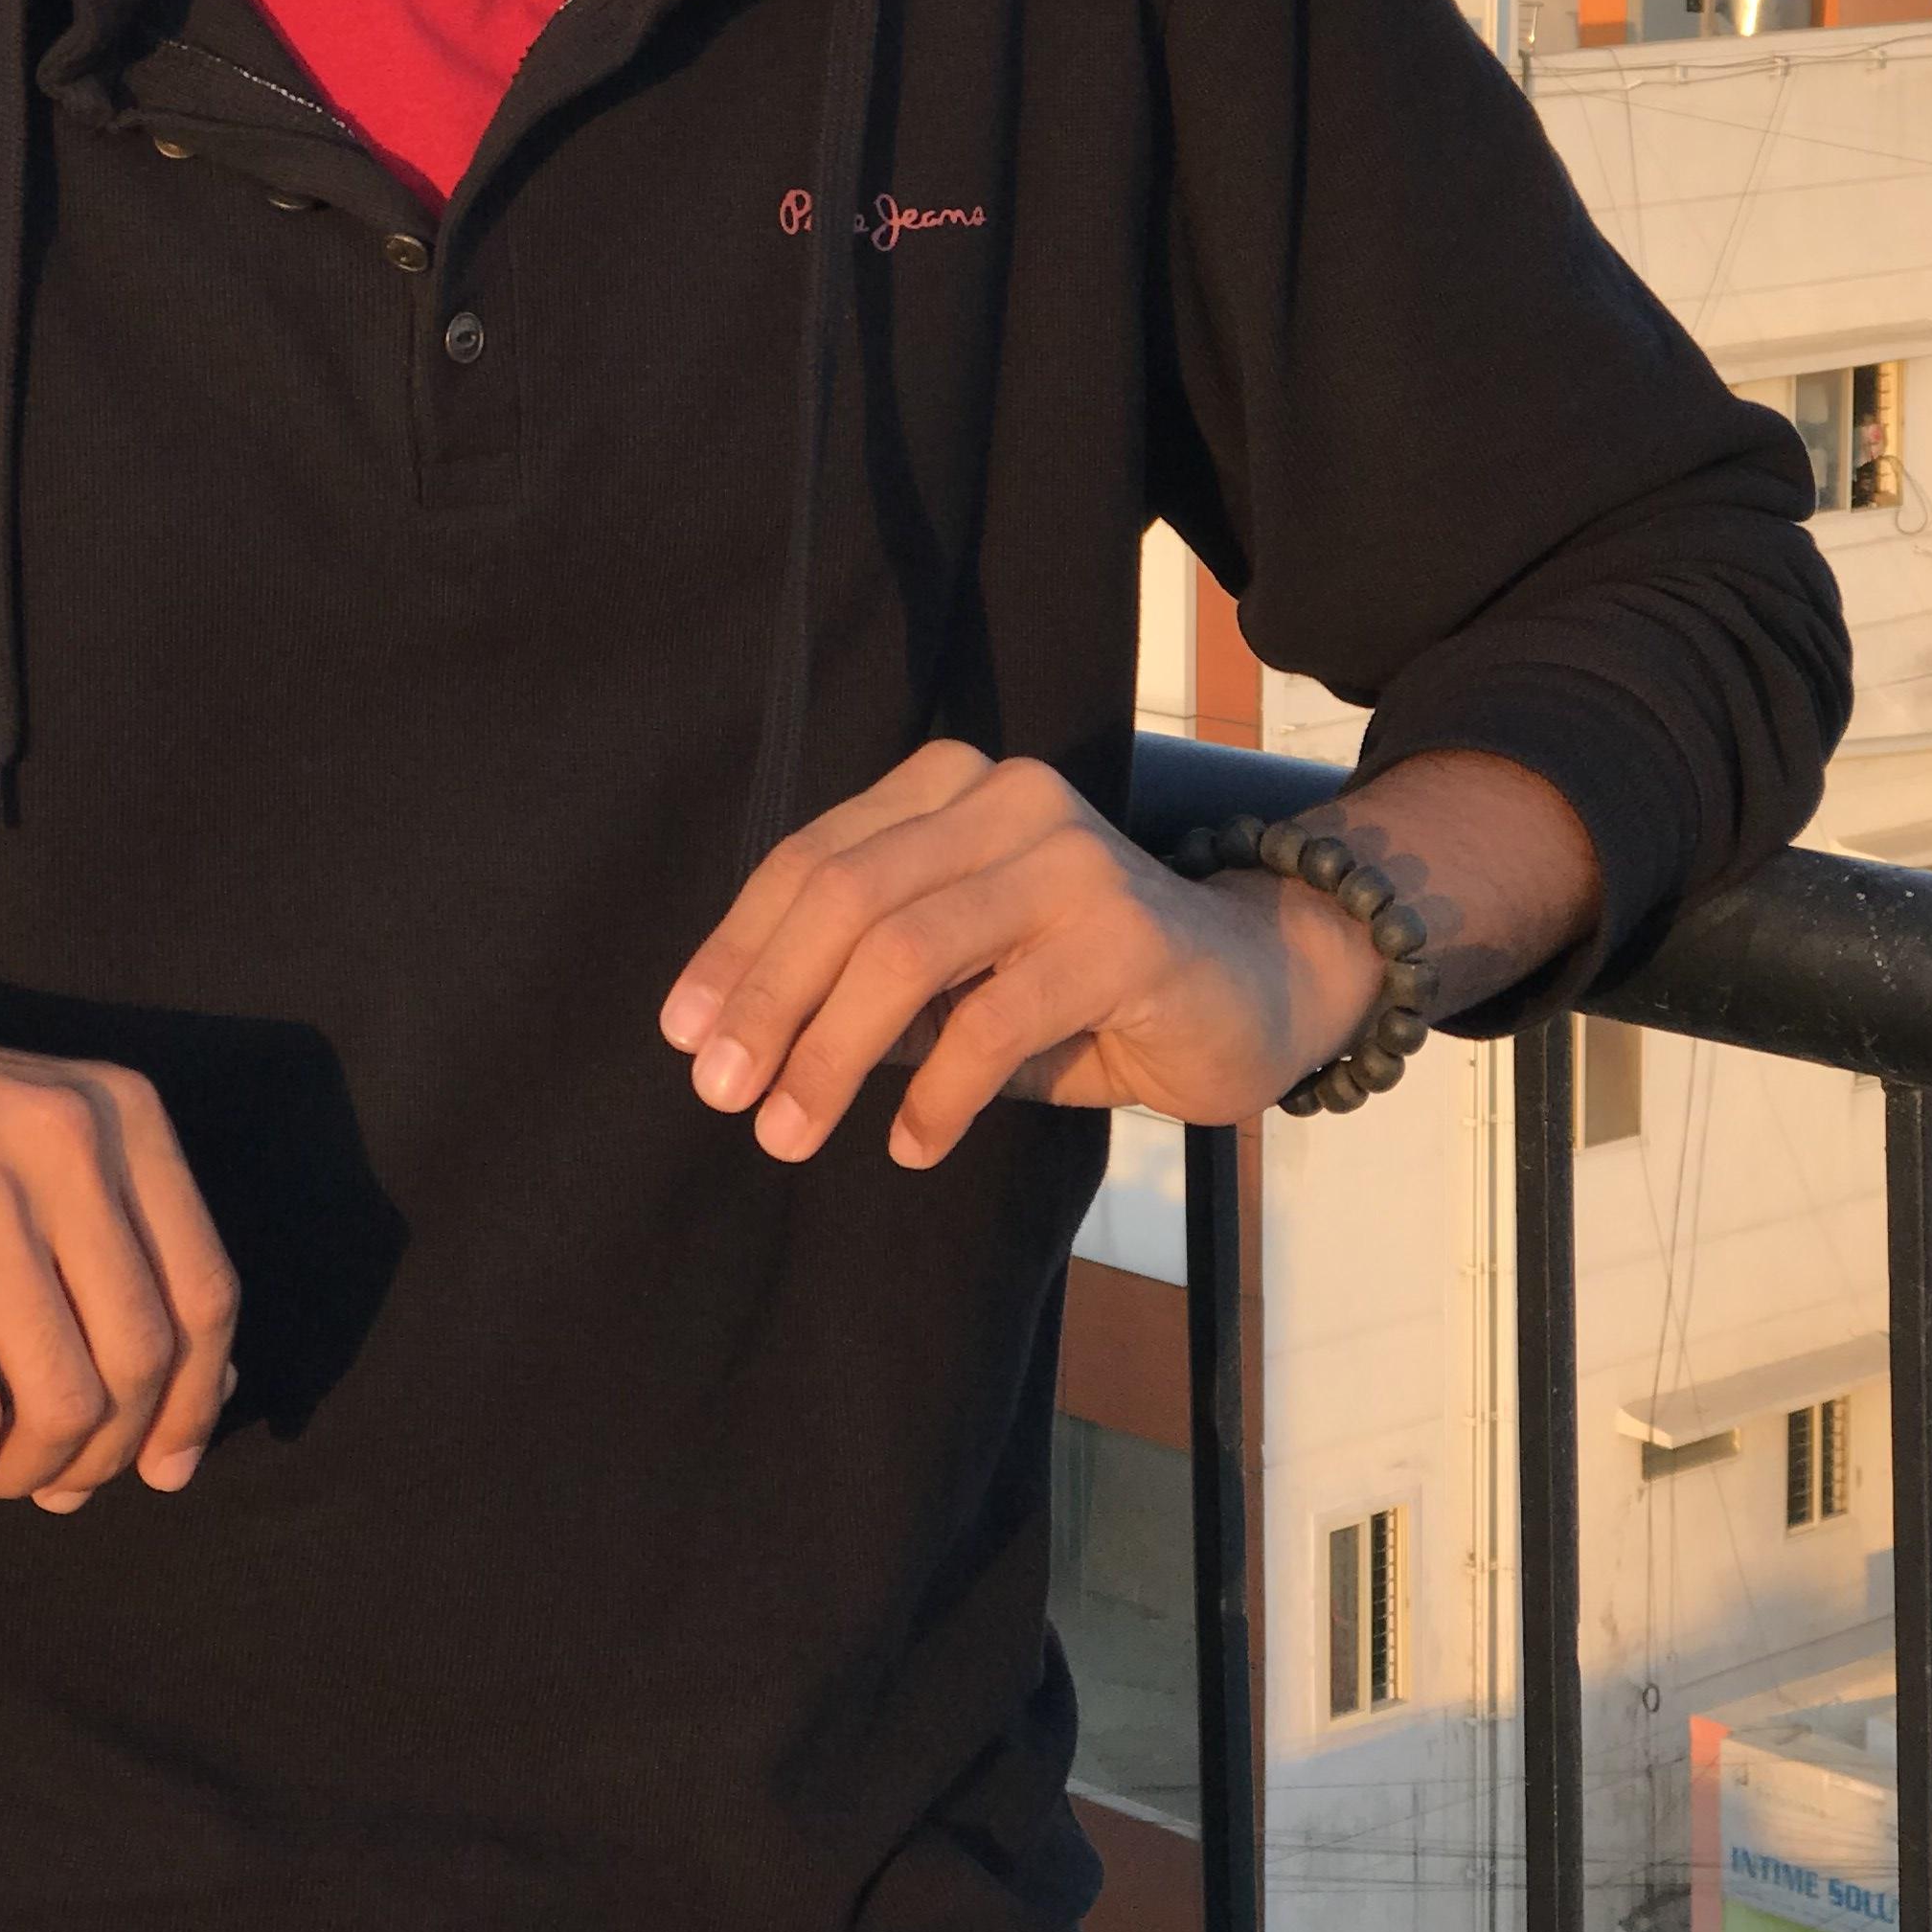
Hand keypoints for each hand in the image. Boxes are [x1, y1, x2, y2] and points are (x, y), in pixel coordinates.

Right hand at [0, 870, 238, 1512]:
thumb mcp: (41, 1138)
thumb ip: (124, 1244)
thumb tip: (211, 1391)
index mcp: (123, 1114)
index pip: (208, 1293)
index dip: (198, 1401)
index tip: (166, 1467)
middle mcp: (69, 1145)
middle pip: (144, 1359)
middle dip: (110, 1451)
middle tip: (59, 1479)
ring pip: (64, 1402)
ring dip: (32, 1469)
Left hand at [658, 741, 1389, 1168]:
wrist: (1248, 988)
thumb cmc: (1076, 985)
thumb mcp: (953, 974)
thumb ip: (861, 980)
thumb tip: (740, 1035)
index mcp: (950, 786)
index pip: (814, 858)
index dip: (739, 947)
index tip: (683, 1033)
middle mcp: (1005, 798)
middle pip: (847, 896)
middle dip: (769, 1001)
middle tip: (721, 1094)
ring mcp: (1069, 857)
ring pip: (907, 950)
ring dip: (832, 1054)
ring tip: (788, 1133)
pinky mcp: (1124, 933)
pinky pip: (995, 1019)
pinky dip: (937, 1094)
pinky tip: (911, 1145)